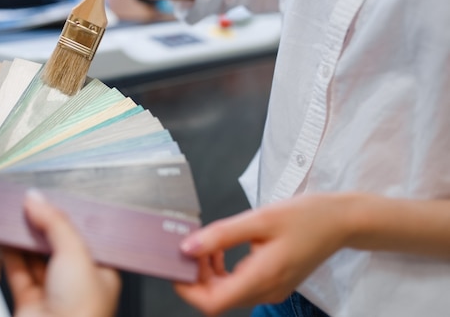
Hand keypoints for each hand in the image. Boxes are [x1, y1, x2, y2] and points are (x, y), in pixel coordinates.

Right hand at [3, 191, 120, 316]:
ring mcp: (52, 292)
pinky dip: (8, 251)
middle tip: (27, 204)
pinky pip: (17, 269)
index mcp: (100, 270)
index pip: (82, 234)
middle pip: (56, 244)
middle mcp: (77, 282)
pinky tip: (2, 235)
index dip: (65, 217)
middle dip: (41, 225)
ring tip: (10, 213)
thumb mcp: (76, 254)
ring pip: (35, 255)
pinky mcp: (28, 300)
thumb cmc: (83, 312)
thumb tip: (37, 200)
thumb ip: (56, 224)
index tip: (49, 200)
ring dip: (22, 236)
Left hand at [174, 194, 350, 315]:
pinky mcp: (274, 284)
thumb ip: (221, 235)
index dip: (187, 288)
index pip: (212, 303)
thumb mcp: (259, 219)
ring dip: (209, 273)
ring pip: (226, 294)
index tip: (177, 264)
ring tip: (209, 243)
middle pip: (216, 300)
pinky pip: (240, 286)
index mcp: (263, 277)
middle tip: (192, 246)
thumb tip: (188, 247)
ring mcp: (272, 290)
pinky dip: (224, 270)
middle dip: (196, 276)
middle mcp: (267, 291)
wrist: (341, 221)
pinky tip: (223, 247)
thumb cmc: (306, 216)